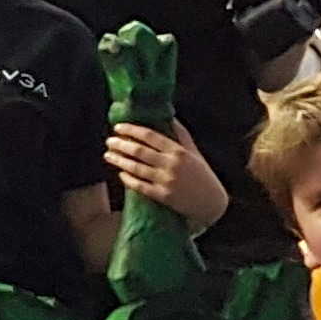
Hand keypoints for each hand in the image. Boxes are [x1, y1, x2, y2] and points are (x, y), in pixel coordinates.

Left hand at [107, 122, 228, 231]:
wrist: (212, 203)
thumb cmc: (203, 175)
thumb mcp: (194, 152)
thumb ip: (180, 135)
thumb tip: (169, 116)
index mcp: (179, 151)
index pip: (150, 136)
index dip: (131, 130)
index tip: (118, 127)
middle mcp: (171, 164)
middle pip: (139, 151)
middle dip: (121, 144)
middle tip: (109, 141)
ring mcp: (166, 180)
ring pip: (136, 168)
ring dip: (119, 160)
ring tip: (108, 155)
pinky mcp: (163, 196)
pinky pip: (140, 186)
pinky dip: (128, 179)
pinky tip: (120, 174)